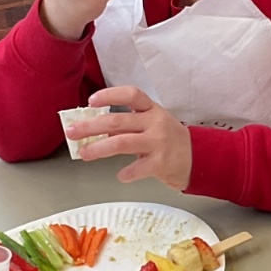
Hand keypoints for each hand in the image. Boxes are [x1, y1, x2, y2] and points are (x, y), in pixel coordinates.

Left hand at [70, 86, 192, 189]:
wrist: (199, 159)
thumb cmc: (170, 140)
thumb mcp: (152, 124)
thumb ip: (128, 124)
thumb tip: (95, 129)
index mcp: (152, 110)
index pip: (131, 94)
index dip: (110, 95)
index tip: (90, 101)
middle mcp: (155, 122)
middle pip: (117, 120)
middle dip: (90, 126)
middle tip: (72, 131)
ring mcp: (159, 142)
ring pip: (122, 142)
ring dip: (99, 148)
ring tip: (84, 153)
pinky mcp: (161, 162)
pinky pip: (138, 168)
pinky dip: (126, 173)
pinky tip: (120, 176)